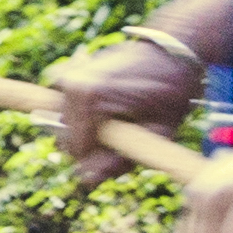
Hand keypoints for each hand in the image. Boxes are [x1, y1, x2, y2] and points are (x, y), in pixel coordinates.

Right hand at [48, 17, 212, 176]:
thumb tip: (85, 181)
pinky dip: (80, 115)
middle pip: (65, 139)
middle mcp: (70, 84)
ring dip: (87, 130)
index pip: (76, 150)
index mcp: (88, 96)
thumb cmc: (170, 92)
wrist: (172, 51)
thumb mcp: (157, 132)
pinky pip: (61, 109)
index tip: (128, 147)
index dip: (100, 158)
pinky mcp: (64, 74)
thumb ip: (119, 160)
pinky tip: (106, 108)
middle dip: (92, 145)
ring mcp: (65, 77)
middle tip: (127, 133)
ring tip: (120, 117)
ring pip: (63, 127)